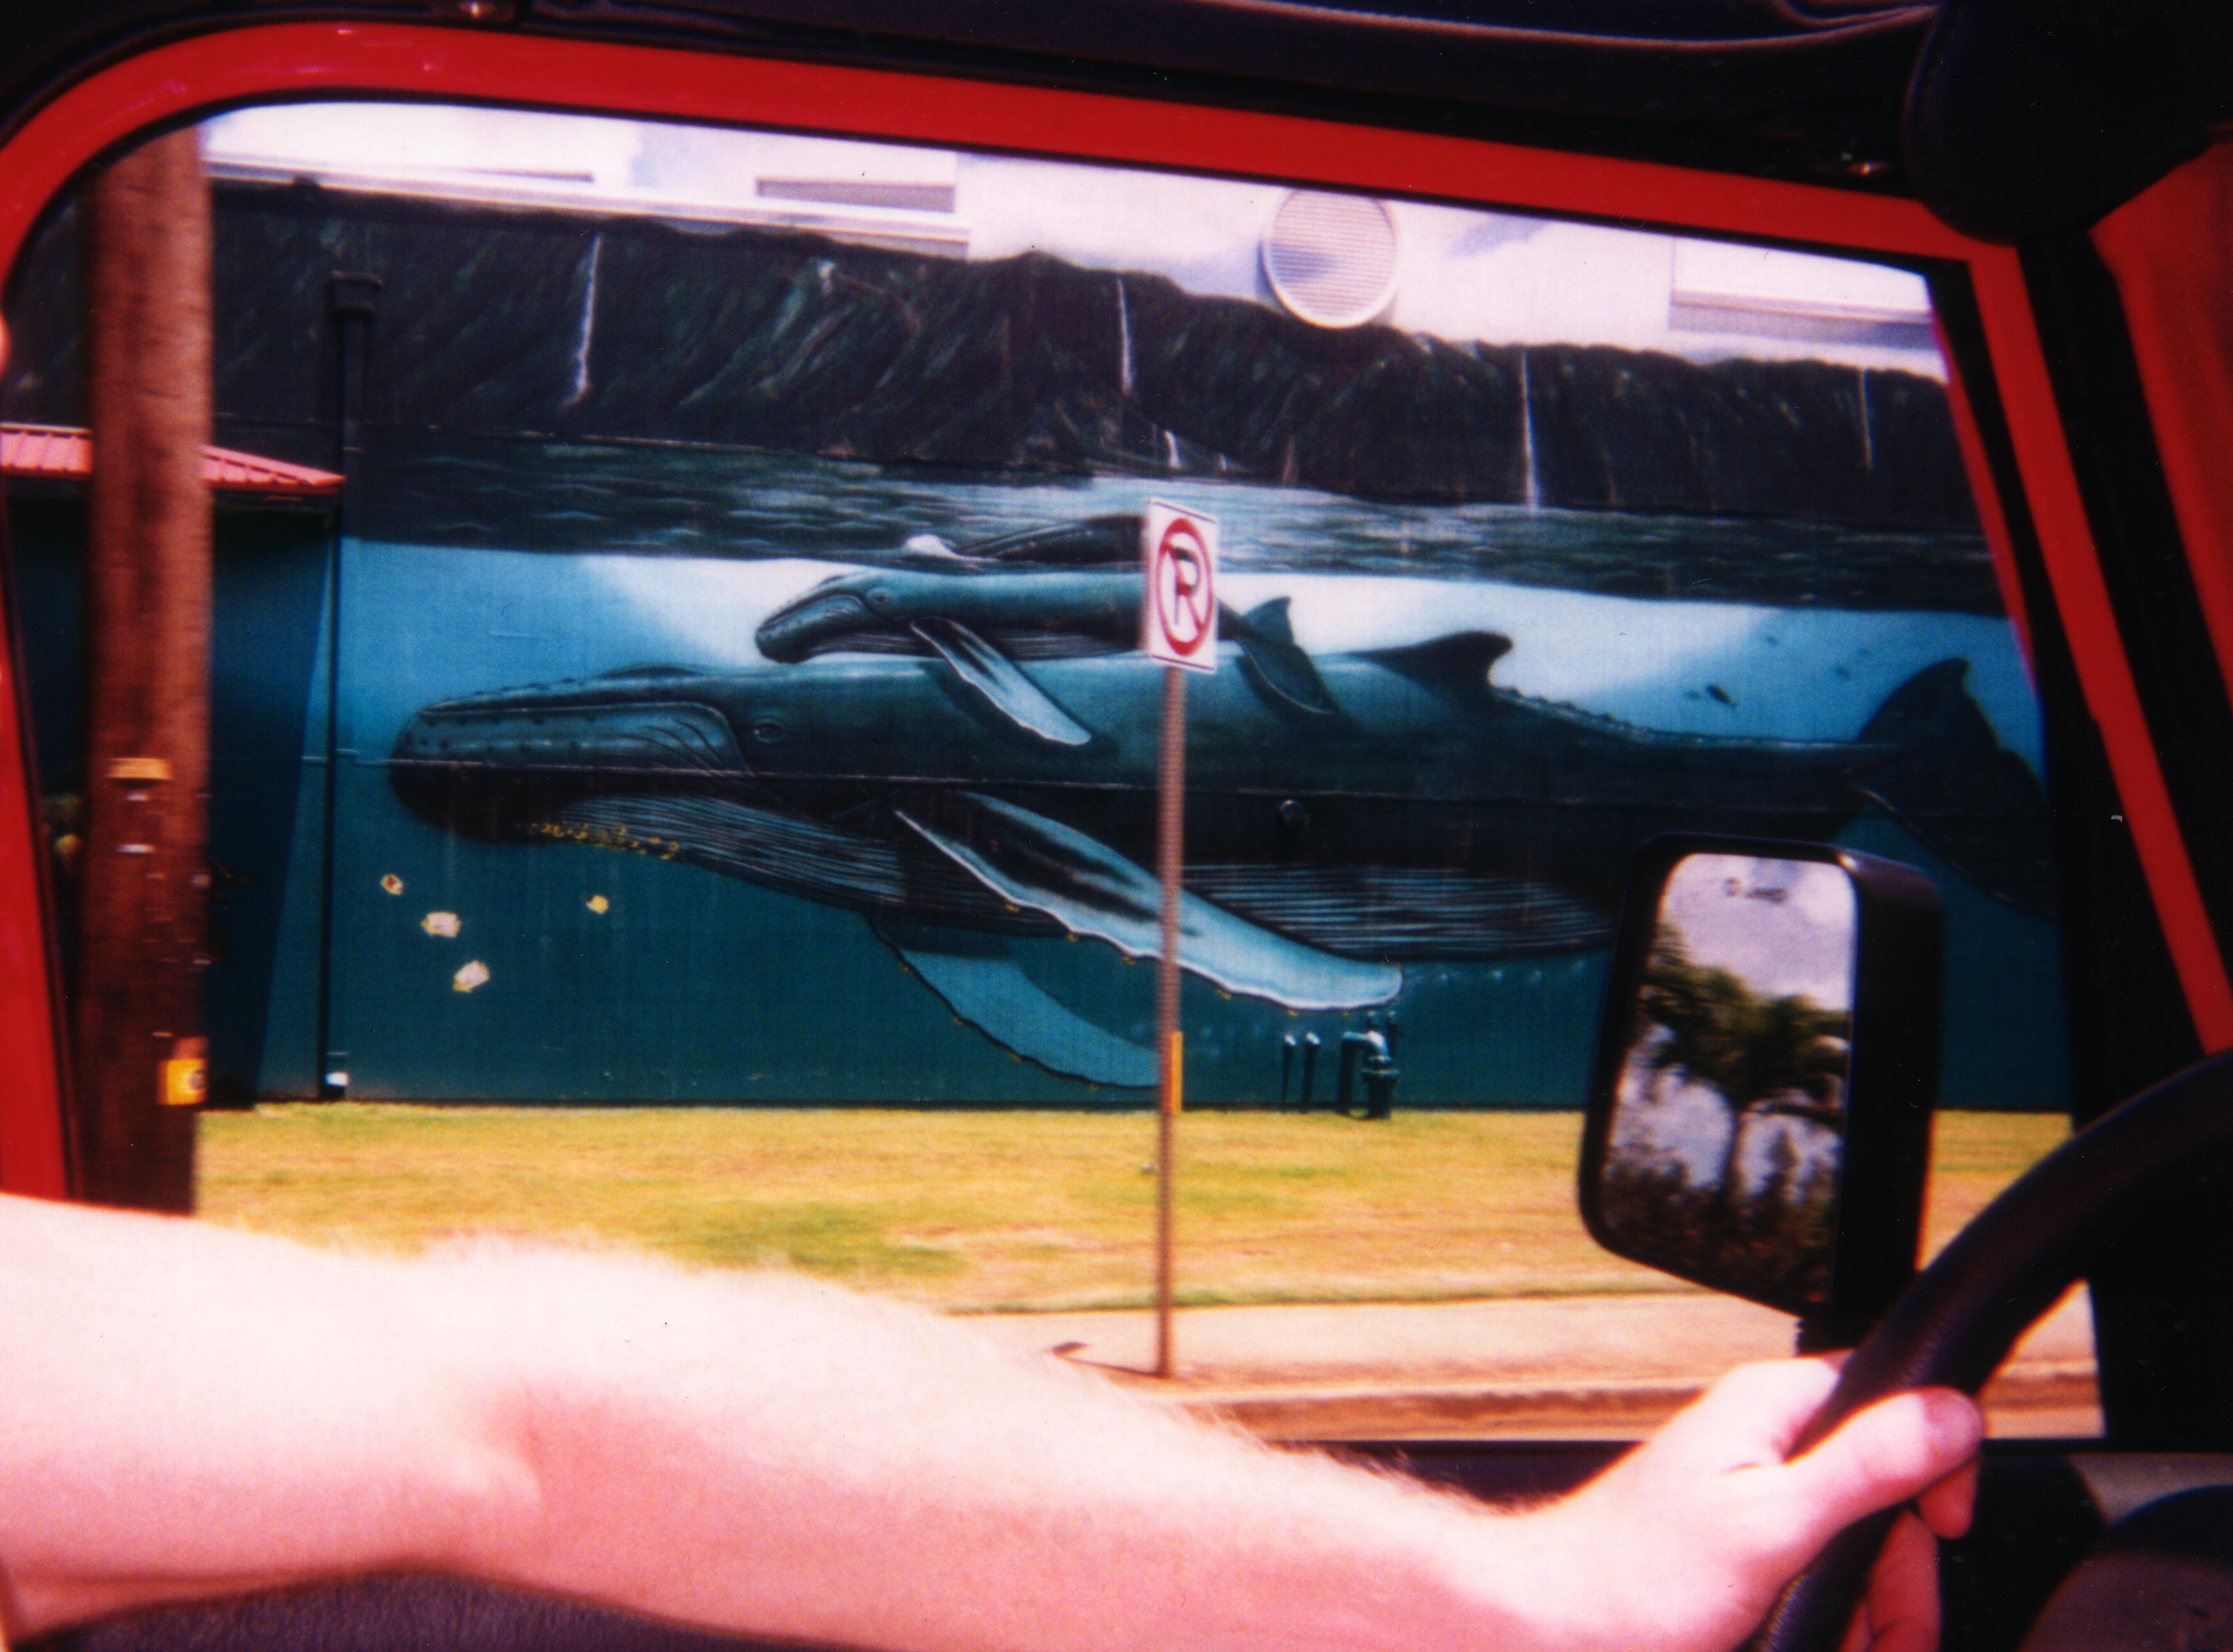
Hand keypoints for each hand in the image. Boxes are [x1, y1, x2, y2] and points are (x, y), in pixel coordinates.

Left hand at [1511, 1359, 1981, 1651]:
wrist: (1550, 1626)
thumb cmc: (1632, 1579)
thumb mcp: (1769, 1523)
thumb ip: (1864, 1465)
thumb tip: (1951, 1410)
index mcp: (1772, 1408)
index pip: (1899, 1403)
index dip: (1937, 1472)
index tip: (1944, 1529)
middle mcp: (1765, 1440)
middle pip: (1889, 1494)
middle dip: (1899, 1575)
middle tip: (1885, 1633)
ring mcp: (1755, 1497)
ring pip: (1859, 1548)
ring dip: (1868, 1612)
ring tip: (1841, 1645)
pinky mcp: (1746, 1548)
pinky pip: (1818, 1578)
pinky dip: (1831, 1621)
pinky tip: (1814, 1642)